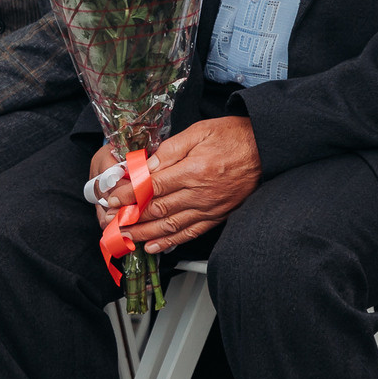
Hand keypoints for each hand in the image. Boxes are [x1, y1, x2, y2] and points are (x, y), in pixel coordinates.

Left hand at [100, 118, 260, 252]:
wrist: (265, 150)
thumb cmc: (233, 137)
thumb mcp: (199, 132)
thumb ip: (170, 149)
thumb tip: (147, 165)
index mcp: (193, 170)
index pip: (152, 187)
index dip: (129, 195)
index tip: (113, 199)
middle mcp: (200, 194)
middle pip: (157, 210)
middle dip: (131, 216)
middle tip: (112, 220)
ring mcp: (208, 208)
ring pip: (170, 226)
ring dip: (145, 233)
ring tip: (125, 236)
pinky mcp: (216, 216)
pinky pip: (190, 233)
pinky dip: (170, 242)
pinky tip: (154, 246)